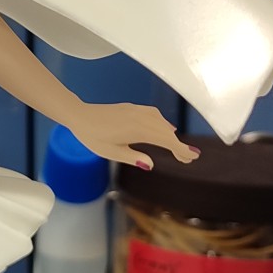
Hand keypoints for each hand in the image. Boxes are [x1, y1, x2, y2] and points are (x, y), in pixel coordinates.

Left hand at [65, 101, 198, 171]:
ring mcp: (137, 111)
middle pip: (167, 132)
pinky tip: (164, 128)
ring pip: (162, 123)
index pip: (166, 141)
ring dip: (171, 135)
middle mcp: (141, 118)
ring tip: (176, 148)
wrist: (79, 115)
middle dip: (179, 146)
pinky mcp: (132, 107)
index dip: (181, 150)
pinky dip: (163, 123)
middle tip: (187, 159)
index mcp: (138, 131)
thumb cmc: (93, 137)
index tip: (192, 157)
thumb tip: (150, 164)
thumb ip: (133, 158)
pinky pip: (154, 115)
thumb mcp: (112, 153)